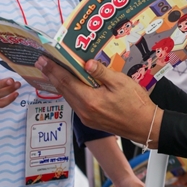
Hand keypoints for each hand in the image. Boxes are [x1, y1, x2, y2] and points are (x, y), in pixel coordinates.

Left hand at [35, 56, 161, 144]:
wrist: (145, 126)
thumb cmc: (135, 103)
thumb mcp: (120, 82)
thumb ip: (101, 72)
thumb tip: (86, 63)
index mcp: (90, 100)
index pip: (66, 81)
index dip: (53, 69)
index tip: (43, 60)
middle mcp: (84, 111)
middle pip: (63, 90)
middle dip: (51, 75)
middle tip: (41, 63)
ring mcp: (87, 117)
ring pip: (68, 97)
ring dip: (59, 84)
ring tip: (52, 72)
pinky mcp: (91, 120)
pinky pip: (75, 103)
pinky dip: (69, 92)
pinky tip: (69, 85)